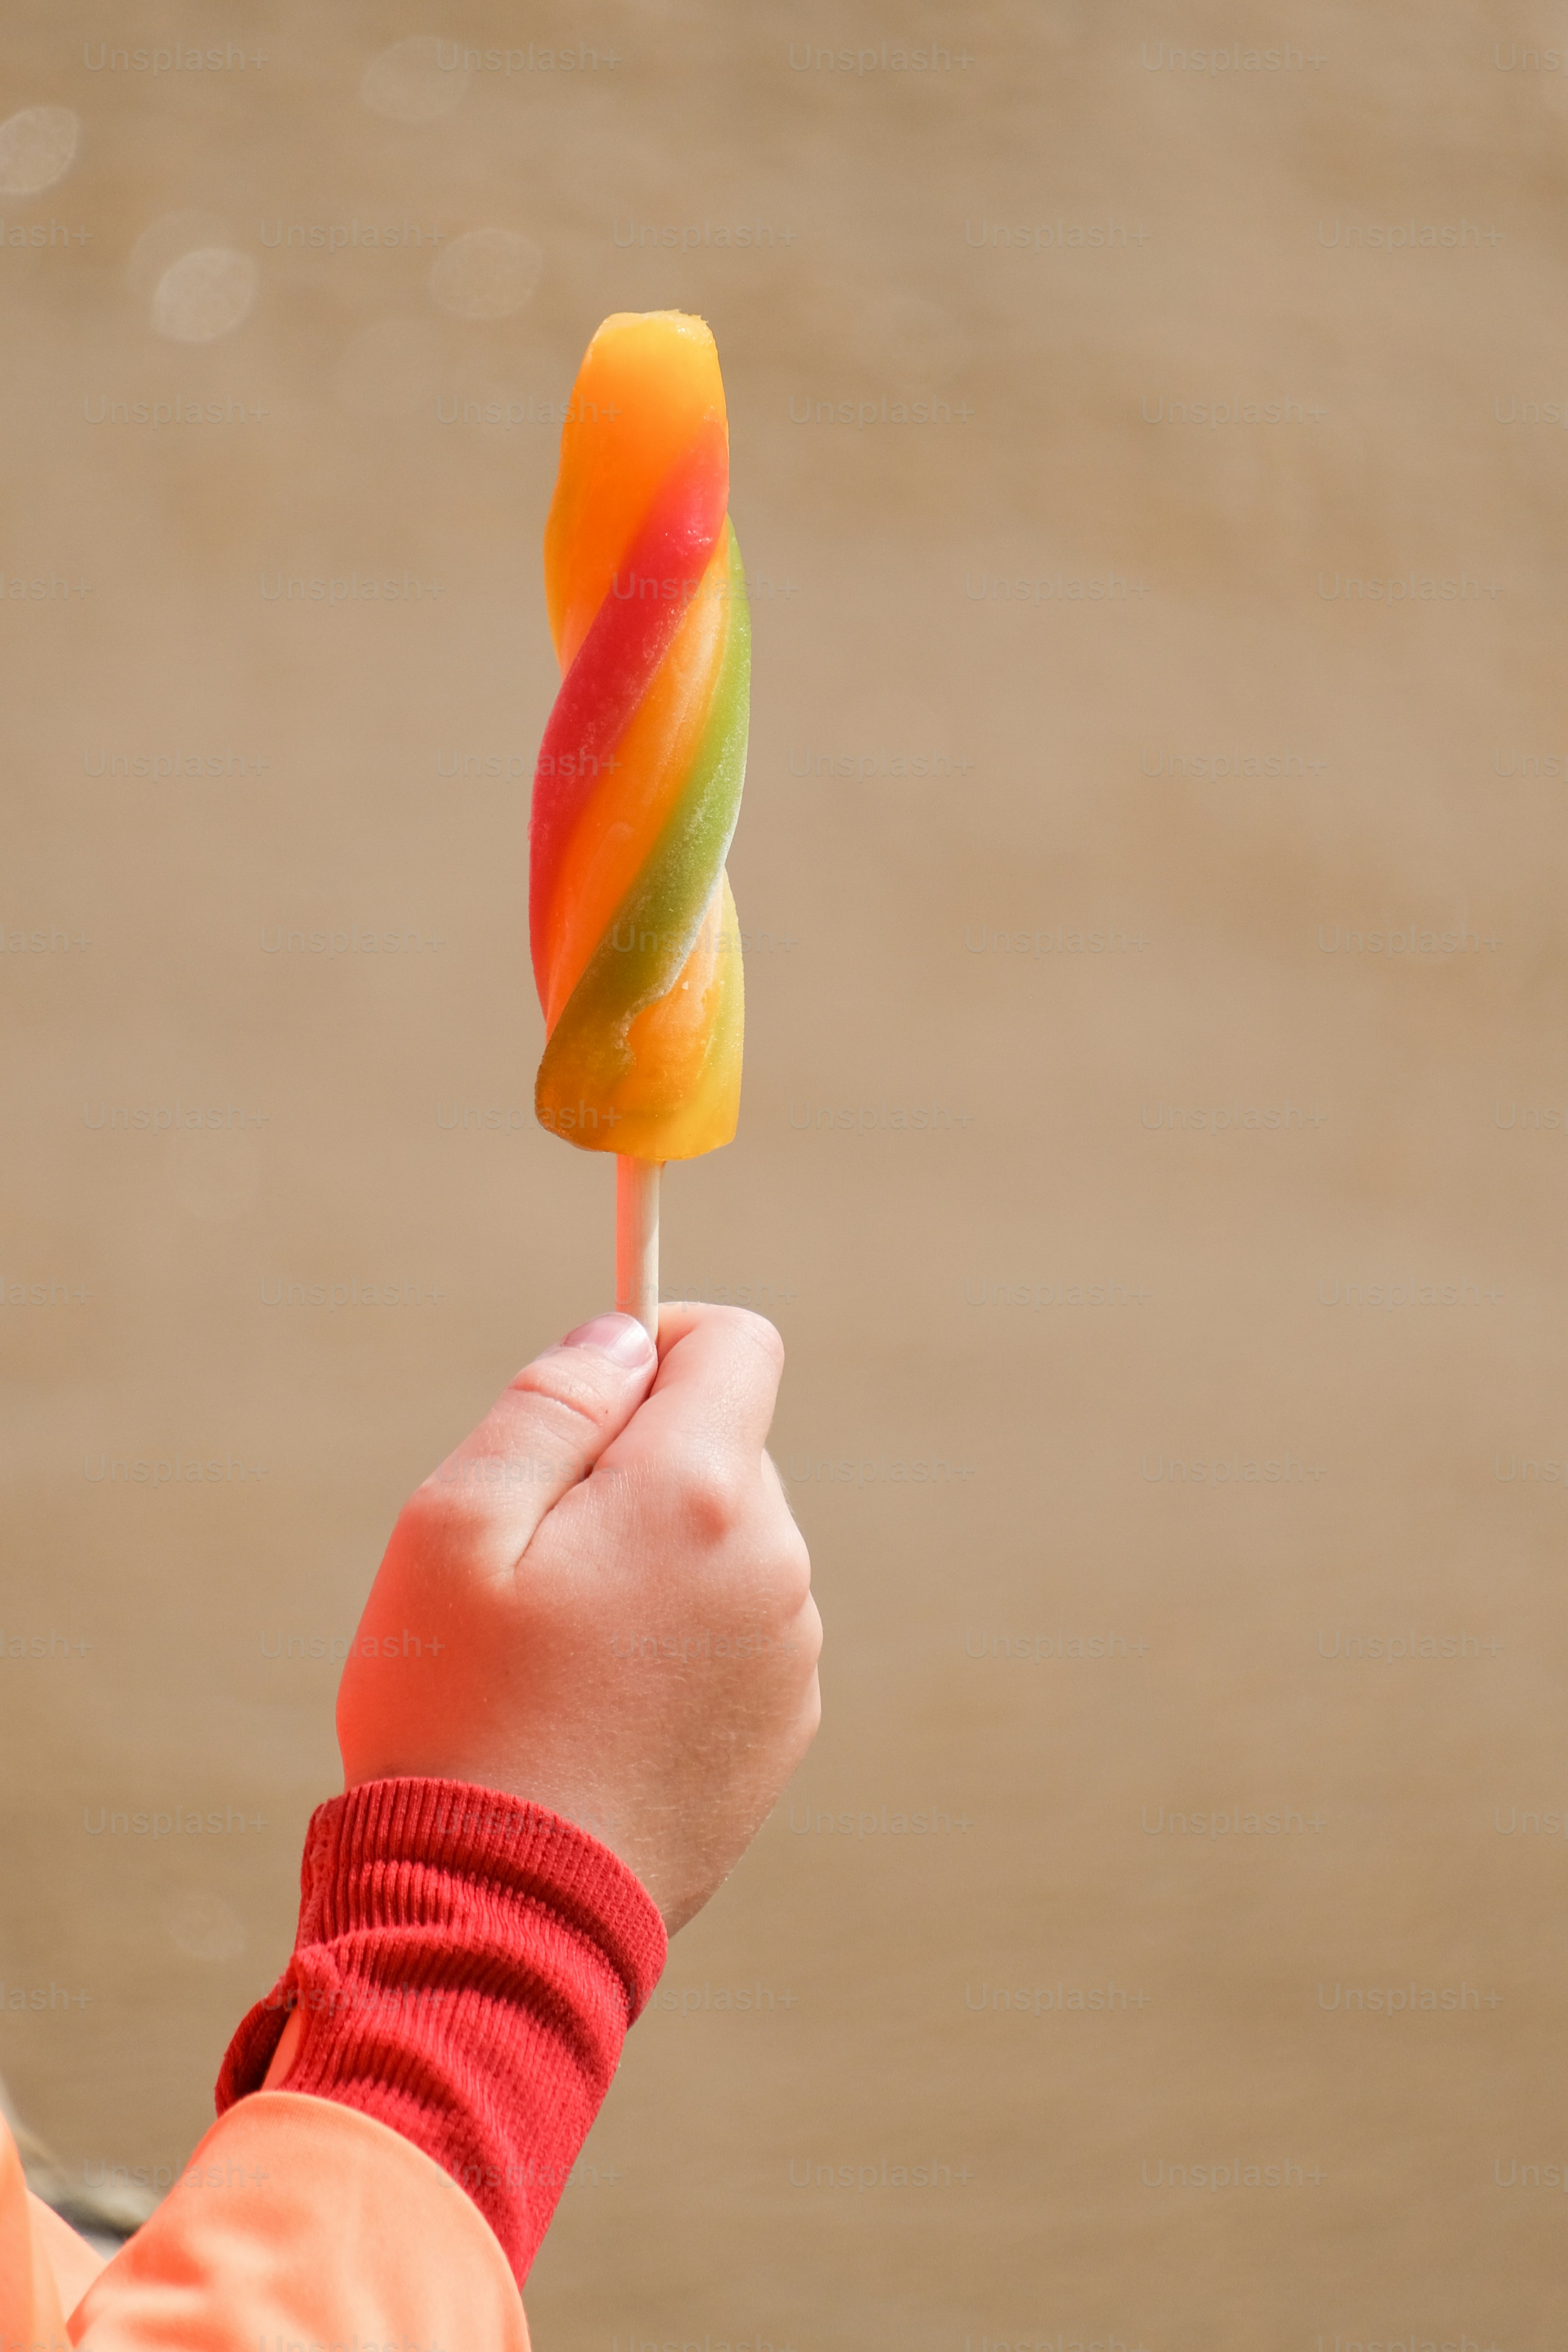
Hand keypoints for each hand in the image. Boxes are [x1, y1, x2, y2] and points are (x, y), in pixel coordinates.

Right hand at [335, 1304, 820, 1931]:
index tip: (595, 1390)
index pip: (737, 1347)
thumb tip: (626, 1337)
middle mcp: (774, 1566)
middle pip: (726, 1450)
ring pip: (728, 1546)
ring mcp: (790, 1657)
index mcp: (699, 1497)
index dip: (662, 1339)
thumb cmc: (457, 1714)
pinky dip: (678, 1642)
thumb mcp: (453, 1525)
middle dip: (640, 1468)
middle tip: (538, 1559)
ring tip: (560, 1654)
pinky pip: (737, 1634)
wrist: (499, 1916)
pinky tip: (599, 1713)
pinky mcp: (783, 1732)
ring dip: (657, 1559)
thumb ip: (550, 1405)